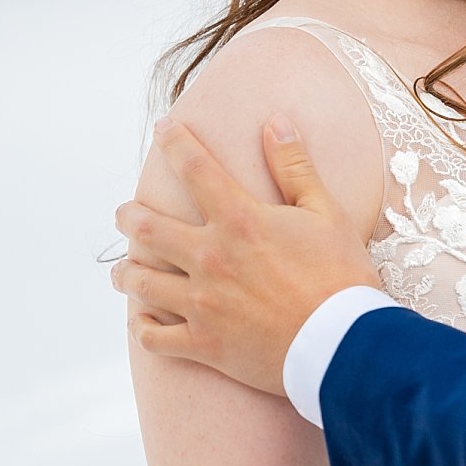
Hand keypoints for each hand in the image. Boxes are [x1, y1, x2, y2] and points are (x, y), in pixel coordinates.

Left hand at [115, 116, 377, 394]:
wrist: (343, 343)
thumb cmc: (341, 275)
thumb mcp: (326, 213)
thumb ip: (295, 167)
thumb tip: (276, 122)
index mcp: (240, 221)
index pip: (196, 169)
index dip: (176, 143)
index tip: (163, 129)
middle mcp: (210, 258)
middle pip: (148, 229)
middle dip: (129, 217)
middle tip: (124, 214)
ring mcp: (202, 303)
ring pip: (141, 283)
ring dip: (126, 273)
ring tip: (123, 271)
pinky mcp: (204, 343)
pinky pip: (154, 337)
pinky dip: (144, 328)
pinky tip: (144, 321)